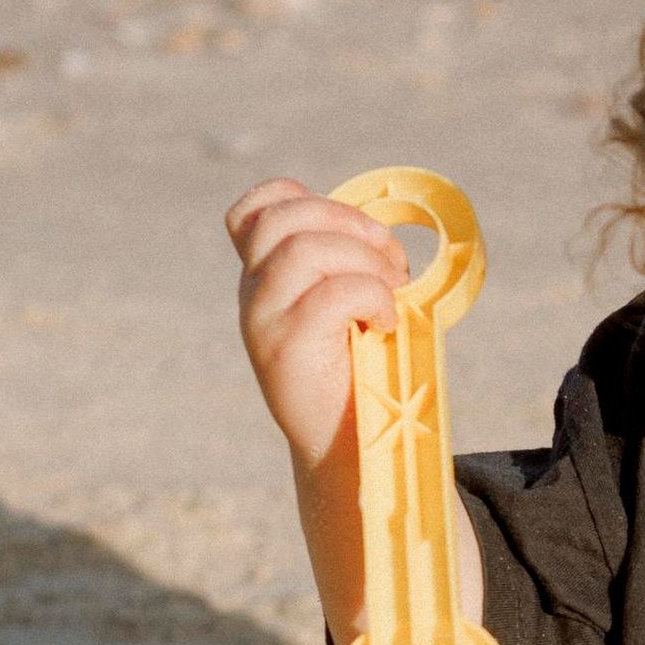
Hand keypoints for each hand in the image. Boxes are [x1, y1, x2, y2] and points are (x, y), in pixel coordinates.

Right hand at [225, 177, 405, 470]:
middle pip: (284, 217)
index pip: (255, 210)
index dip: (302, 198)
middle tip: (391, 262)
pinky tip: (385, 322)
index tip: (353, 231)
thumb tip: (382, 232)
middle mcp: (253, 292)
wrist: (346, 446)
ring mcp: (262, 319)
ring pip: (306, 248)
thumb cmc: (358, 371)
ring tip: (391, 294)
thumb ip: (344, 264)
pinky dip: (374, 297)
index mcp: (264, 276)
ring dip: (366, 261)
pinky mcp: (284, 348)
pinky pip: (334, 292)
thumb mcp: (344, 307)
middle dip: (350, 221)